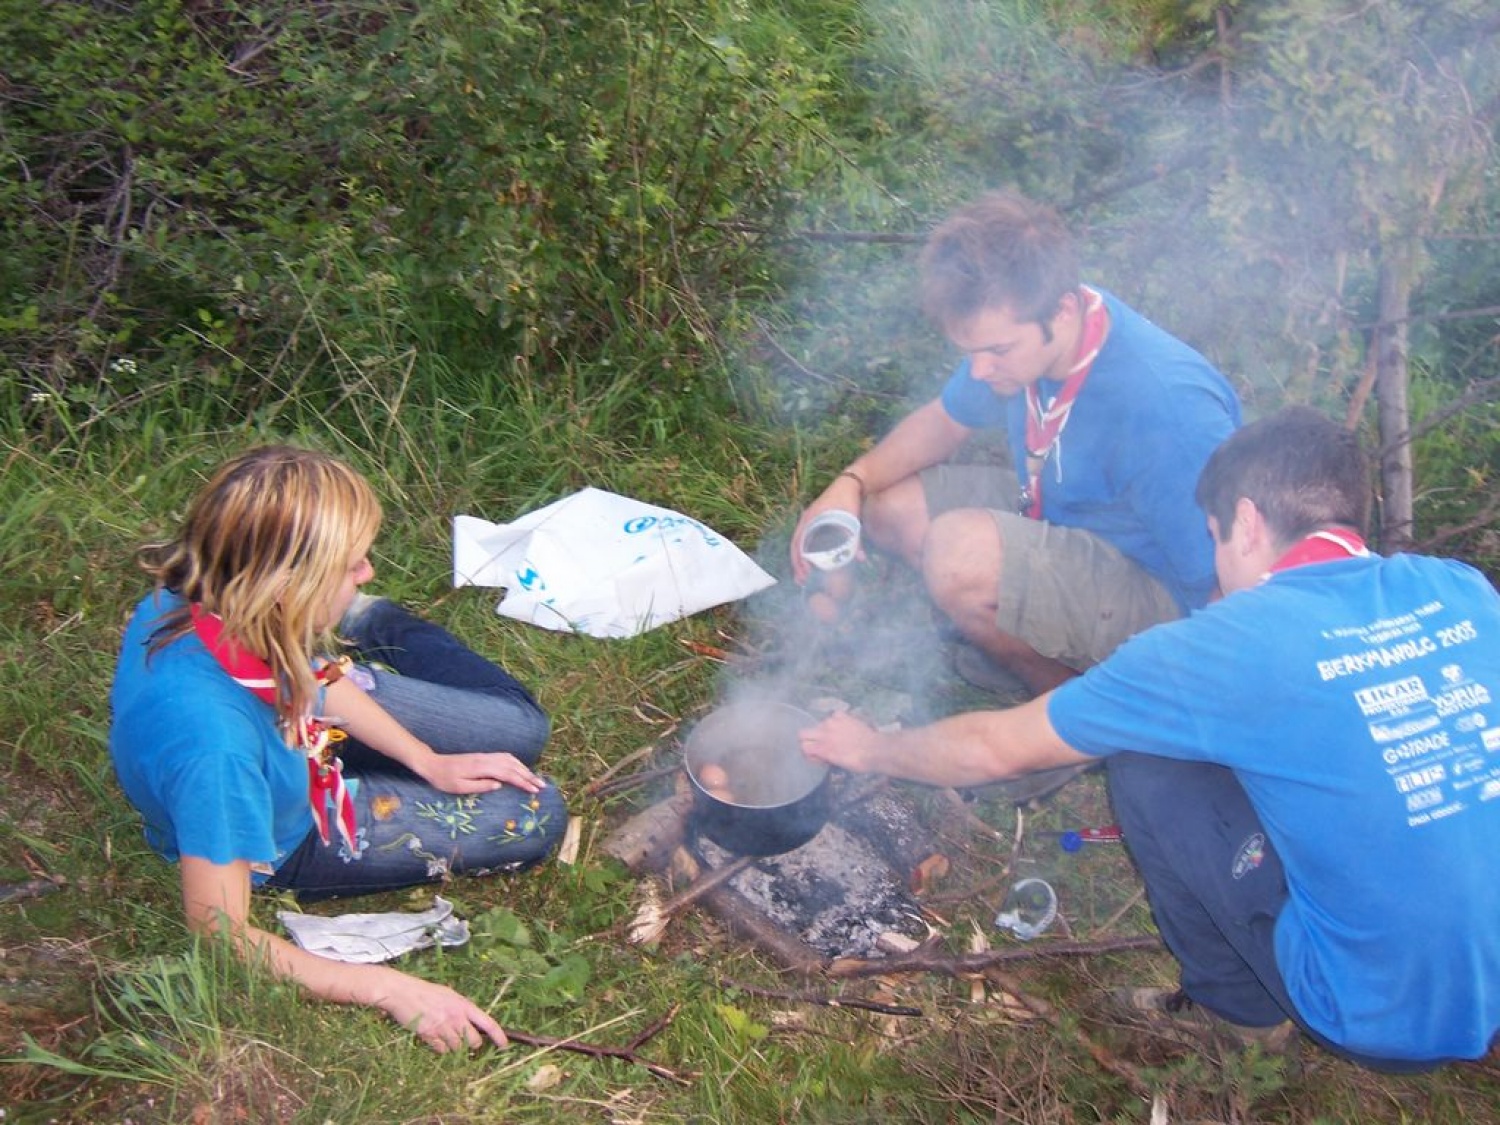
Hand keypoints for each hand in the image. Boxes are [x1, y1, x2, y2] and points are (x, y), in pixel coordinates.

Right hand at [379, 972, 507, 1052]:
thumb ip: (462, 1008)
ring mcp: (443, 1027)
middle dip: (472, 1043)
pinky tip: (434, 1037)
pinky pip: (441, 1050)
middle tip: (465, 1039)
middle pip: (474, 1042)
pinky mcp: (429, 1036)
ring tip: (444, 1033)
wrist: (402, 992)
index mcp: (464, 1005)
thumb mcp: (449, 995)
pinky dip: (440, 1048)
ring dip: (454, 1045)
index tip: (504, 1046)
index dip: (499, 1036)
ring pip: (457, 1048)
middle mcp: (456, 1017)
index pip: (488, 1023)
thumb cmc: (426, 992)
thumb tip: (472, 1023)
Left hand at [418, 751, 545, 795]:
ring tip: (535, 779)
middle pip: (513, 766)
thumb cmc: (444, 779)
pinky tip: (520, 768)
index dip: (522, 782)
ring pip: (511, 760)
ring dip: (525, 768)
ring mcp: (486, 756)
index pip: (508, 774)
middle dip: (529, 776)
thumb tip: (499, 785)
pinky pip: (505, 757)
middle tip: (542, 786)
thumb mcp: (459, 787)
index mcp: (482, 767)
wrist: (433, 764)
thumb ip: (480, 786)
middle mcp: (486, 759)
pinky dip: (517, 762)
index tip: (534, 790)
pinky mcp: (484, 756)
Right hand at [788, 474, 863, 584]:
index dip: (799, 559)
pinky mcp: (815, 522)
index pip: (798, 542)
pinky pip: (805, 539)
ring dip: (799, 560)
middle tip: (801, 581)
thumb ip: (855, 540)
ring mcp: (809, 521)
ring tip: (803, 576)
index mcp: (810, 519)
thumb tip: (860, 559)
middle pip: (796, 546)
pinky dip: (804, 551)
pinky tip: (809, 562)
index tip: (805, 573)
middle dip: (797, 564)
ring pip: (799, 544)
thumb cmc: (848, 499)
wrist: (851, 483)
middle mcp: (807, 520)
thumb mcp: (851, 519)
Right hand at [799, 711, 884, 773]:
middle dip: (809, 739)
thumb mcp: (837, 763)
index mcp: (822, 748)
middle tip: (821, 745)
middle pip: (803, 733)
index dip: (808, 752)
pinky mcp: (842, 714)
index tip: (818, 756)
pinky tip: (846, 728)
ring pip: (820, 724)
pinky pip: (833, 716)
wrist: (876, 749)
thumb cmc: (858, 762)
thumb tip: (818, 753)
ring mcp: (832, 721)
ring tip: (839, 736)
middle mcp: (823, 732)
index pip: (803, 746)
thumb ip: (824, 756)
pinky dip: (837, 721)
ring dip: (825, 730)